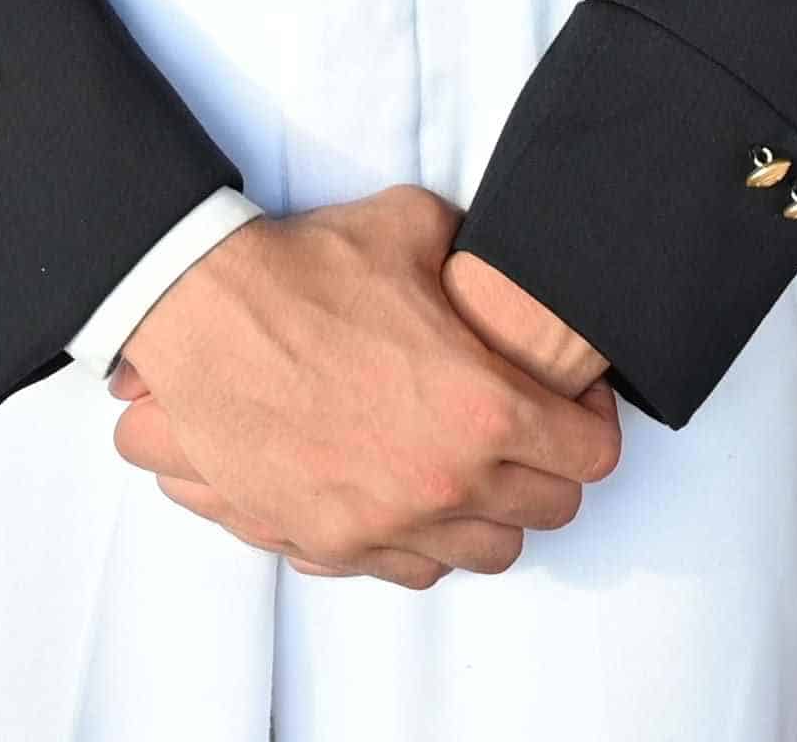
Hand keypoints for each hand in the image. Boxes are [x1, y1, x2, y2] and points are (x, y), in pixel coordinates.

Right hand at [103, 189, 618, 582]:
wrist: (203, 316)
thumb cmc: (307, 270)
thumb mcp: (414, 227)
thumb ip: (473, 255)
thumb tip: (494, 258)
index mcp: (485, 408)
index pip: (591, 456)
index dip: (593, 422)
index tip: (573, 402)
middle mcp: (447, 480)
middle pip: (550, 511)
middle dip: (549, 469)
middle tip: (527, 433)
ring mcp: (388, 521)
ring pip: (486, 554)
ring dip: (491, 514)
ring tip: (471, 470)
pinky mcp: (332, 542)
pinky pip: (413, 570)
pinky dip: (425, 542)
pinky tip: (414, 496)